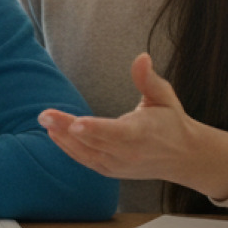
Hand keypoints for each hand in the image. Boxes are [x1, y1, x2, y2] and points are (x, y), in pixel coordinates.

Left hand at [36, 52, 227, 200]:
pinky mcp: (110, 170)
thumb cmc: (171, 122)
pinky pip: (86, 160)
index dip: (96, 129)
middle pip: (94, 141)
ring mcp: (118, 165)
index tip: (76, 124)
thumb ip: (148, 79)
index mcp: (144, 133)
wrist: (183, 157)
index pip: (117, 133)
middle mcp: (129, 153)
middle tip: (44, 115)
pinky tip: (54, 134)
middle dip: (67, 128)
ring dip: (63, 138)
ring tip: (45, 121)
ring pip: (86, 153)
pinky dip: (69, 149)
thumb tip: (142, 57)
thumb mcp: (164, 97)